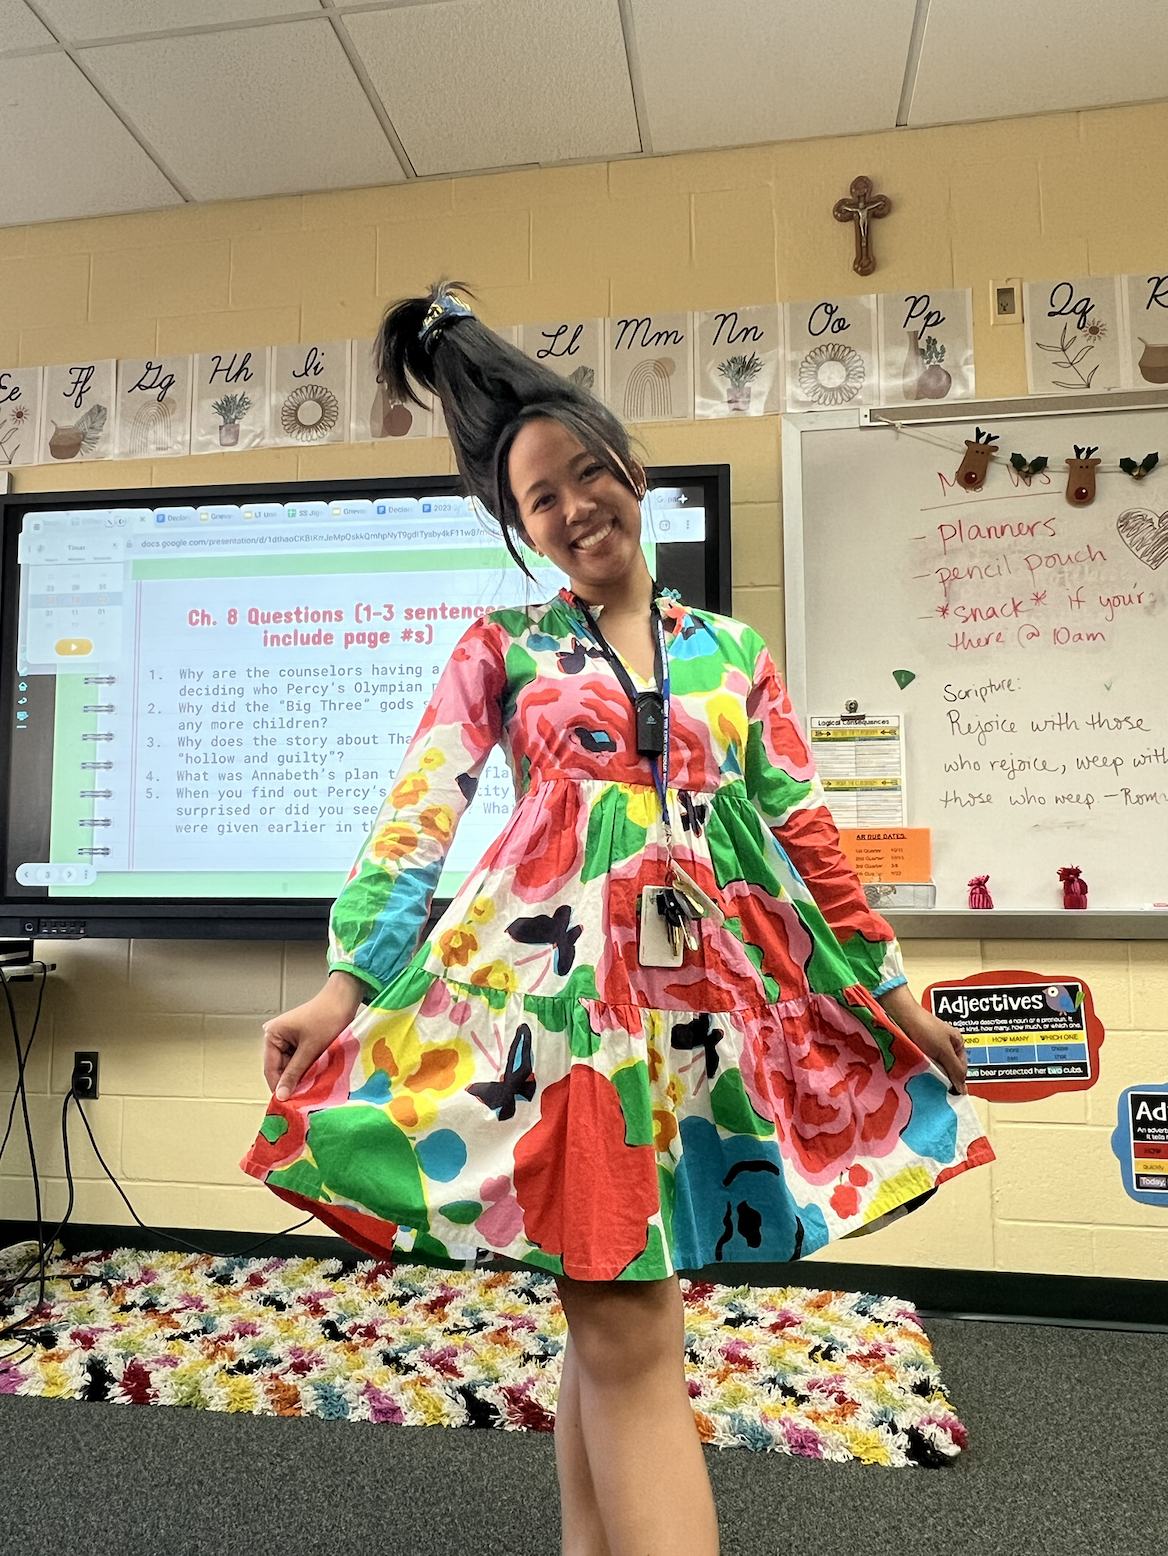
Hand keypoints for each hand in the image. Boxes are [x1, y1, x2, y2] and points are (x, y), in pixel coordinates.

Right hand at [263, 971, 366, 1101]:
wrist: (345, 1000)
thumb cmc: (327, 1018)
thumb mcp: (310, 1049)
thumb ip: (294, 1073)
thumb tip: (281, 1096)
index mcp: (272, 1035)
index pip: (271, 1069)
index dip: (279, 1087)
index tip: (289, 1105)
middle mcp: (276, 1037)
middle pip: (280, 1069)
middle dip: (292, 1082)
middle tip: (304, 1099)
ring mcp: (288, 1040)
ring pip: (291, 1068)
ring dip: (301, 1076)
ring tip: (312, 1087)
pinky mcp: (300, 1042)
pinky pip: (299, 1062)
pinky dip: (307, 1069)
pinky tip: (316, 1076)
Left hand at [877, 983, 967, 1093]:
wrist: (901, 1014)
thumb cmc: (925, 1028)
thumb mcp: (944, 1050)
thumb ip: (954, 1069)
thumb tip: (962, 1089)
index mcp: (957, 1043)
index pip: (962, 1068)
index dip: (957, 1081)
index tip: (951, 1094)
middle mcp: (945, 1045)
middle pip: (948, 1069)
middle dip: (944, 1078)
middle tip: (938, 1090)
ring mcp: (931, 1048)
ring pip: (936, 1068)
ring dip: (932, 1075)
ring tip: (928, 1084)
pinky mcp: (918, 1049)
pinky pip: (924, 1064)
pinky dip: (923, 1070)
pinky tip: (919, 1076)